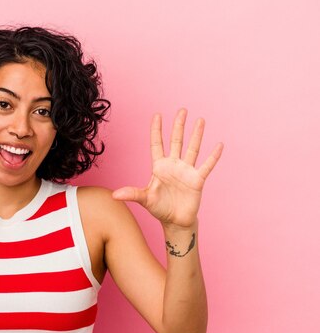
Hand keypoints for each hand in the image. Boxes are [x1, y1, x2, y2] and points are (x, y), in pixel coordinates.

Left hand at [112, 109, 222, 227]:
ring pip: (192, 149)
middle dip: (178, 126)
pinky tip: (219, 144)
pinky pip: (207, 165)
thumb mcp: (145, 199)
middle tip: (182, 110)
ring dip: (196, 135)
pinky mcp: (197, 180)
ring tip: (200, 120)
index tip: (157, 115)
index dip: (156, 130)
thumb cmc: (159, 208)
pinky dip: (213, 156)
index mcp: (159, 167)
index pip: (157, 144)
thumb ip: (131, 194)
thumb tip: (114, 195)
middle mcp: (173, 165)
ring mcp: (186, 171)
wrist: (175, 221)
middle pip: (176, 141)